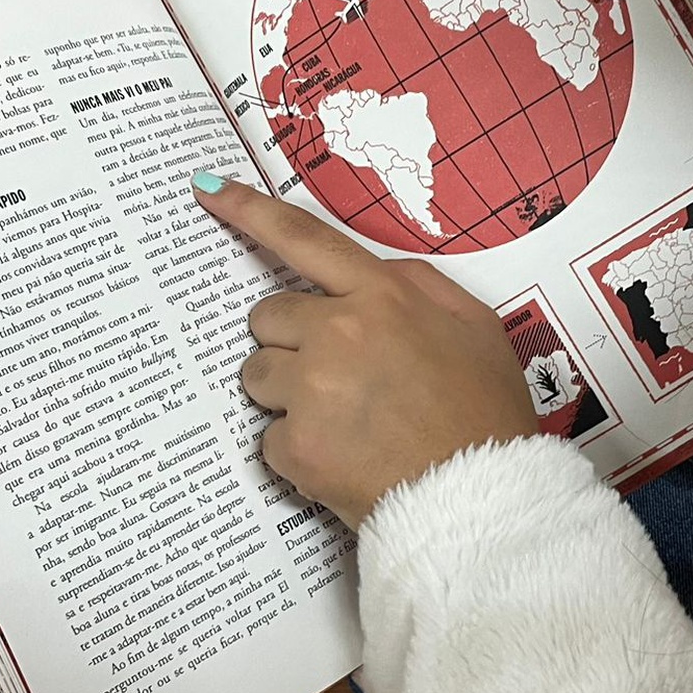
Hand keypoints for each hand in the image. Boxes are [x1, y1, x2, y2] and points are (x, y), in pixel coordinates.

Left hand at [194, 172, 541, 527]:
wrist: (479, 500)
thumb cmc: (484, 414)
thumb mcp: (475, 327)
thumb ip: (419, 288)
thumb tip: (374, 276)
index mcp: (383, 296)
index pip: (305, 240)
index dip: (252, 213)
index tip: (209, 193)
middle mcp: (339, 331)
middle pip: (268, 317)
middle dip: (290, 341)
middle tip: (336, 377)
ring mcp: (312, 389)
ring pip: (258, 375)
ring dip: (287, 394)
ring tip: (342, 422)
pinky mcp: (296, 444)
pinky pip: (269, 437)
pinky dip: (297, 450)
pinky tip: (341, 459)